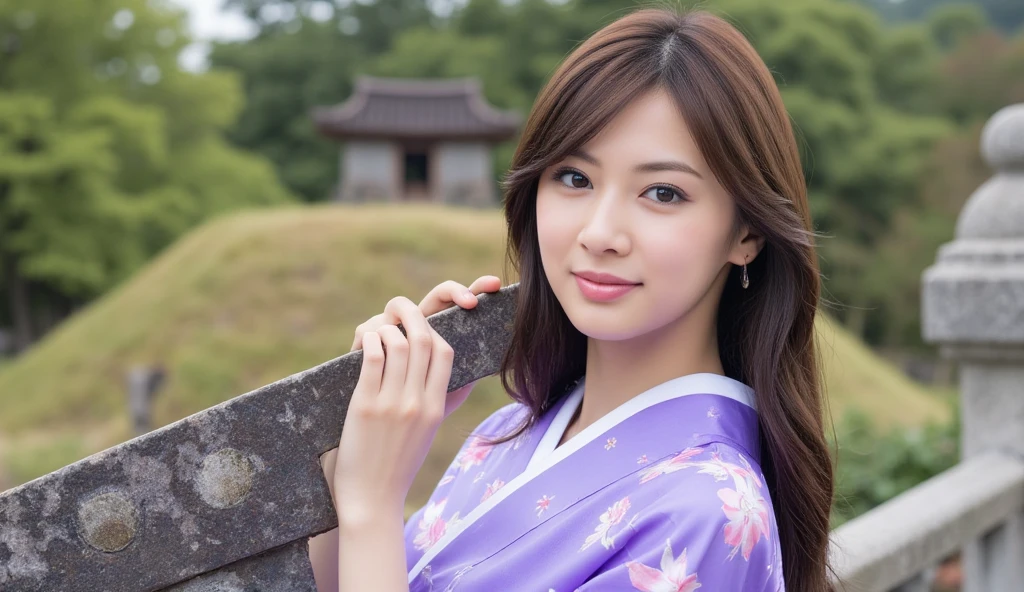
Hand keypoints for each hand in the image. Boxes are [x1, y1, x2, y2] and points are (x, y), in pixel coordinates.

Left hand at [331, 276, 501, 520]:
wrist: (372, 498)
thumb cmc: (398, 465)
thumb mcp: (430, 433)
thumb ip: (444, 404)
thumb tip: (462, 382)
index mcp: (435, 407)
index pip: (445, 353)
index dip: (434, 330)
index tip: (419, 325)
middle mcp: (418, 403)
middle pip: (424, 341)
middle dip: (411, 314)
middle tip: (399, 307)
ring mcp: (392, 404)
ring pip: (398, 344)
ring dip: (387, 327)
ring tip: (379, 325)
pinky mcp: (365, 406)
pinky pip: (372, 359)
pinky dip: (369, 341)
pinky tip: (365, 340)